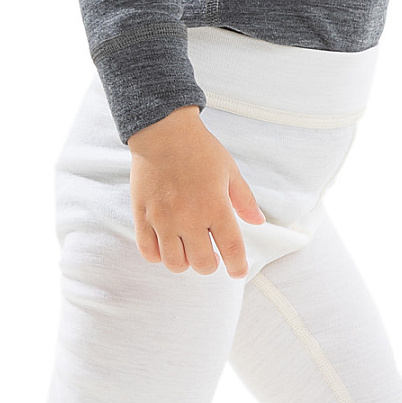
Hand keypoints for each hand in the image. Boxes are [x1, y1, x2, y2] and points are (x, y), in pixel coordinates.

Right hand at [126, 106, 265, 276]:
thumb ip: (244, 200)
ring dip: (185, 263)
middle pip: (202, 264)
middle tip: (211, 255)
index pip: (232, 249)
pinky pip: (148, 251)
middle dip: (211, 264)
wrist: (163, 131)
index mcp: (216, 206)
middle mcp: (190, 217)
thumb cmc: (199, 149)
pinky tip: (166, 245)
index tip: (238, 270)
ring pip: (174, 263)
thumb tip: (259, 221)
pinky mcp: (142, 216)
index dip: (238, 266)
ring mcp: (163, 219)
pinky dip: (158, 256)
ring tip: (188, 250)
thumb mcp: (230, 171)